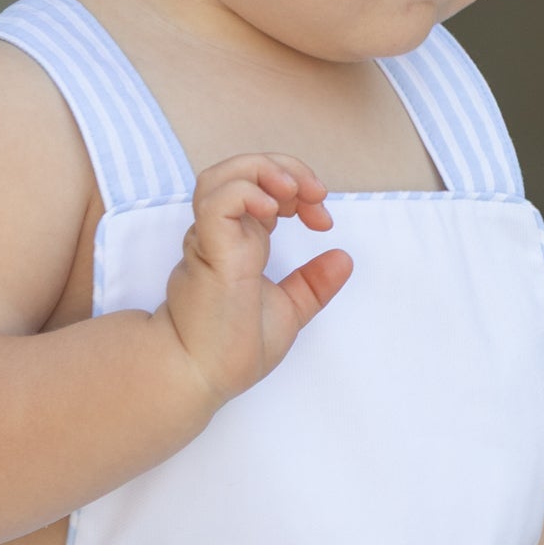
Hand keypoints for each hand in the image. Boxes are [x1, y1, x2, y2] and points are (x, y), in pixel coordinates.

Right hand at [156, 153, 352, 407]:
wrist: (200, 376)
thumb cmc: (231, 349)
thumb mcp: (288, 312)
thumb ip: (313, 285)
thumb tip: (343, 259)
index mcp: (241, 241)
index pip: (263, 188)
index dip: (298, 188)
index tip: (323, 220)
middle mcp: (223, 233)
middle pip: (242, 169)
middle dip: (286, 168)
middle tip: (317, 194)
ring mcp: (211, 238)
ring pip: (222, 174)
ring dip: (263, 170)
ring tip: (293, 192)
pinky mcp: (206, 249)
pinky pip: (218, 200)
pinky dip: (247, 192)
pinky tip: (273, 210)